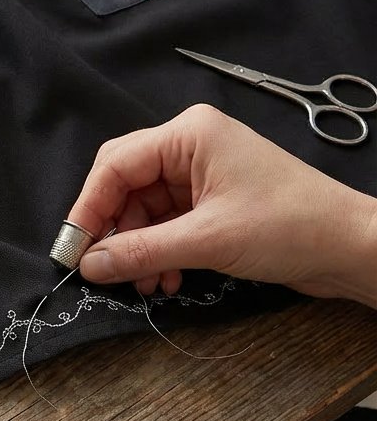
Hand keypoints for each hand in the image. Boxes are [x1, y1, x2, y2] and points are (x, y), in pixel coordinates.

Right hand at [67, 104, 376, 306]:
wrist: (354, 249)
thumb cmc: (288, 227)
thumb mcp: (207, 241)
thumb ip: (142, 251)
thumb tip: (89, 266)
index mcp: (186, 134)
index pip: (116, 164)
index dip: (88, 207)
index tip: (71, 248)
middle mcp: (188, 147)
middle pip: (126, 185)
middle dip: (114, 230)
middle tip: (99, 269)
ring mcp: (201, 174)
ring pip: (145, 209)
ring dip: (138, 248)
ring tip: (143, 286)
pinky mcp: (212, 201)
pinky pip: (168, 223)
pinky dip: (160, 251)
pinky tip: (165, 280)